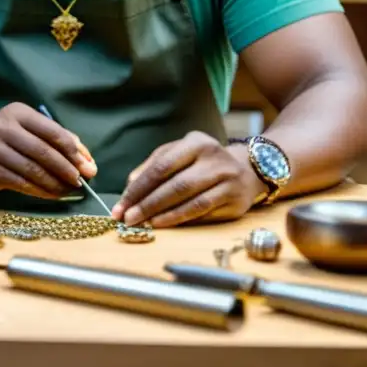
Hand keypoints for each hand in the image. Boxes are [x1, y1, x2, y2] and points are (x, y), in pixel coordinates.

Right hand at [0, 102, 96, 198]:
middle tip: (80, 182)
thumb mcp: (32, 128)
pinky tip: (51, 194)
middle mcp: (3, 128)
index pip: (52, 131)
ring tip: (68, 191)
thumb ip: (60, 139)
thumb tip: (87, 162)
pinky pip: (21, 183)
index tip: (87, 166)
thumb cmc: (12, 136)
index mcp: (19, 113)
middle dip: (65, 169)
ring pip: (32, 170)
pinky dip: (40, 191)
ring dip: (54, 183)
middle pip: (42, 151)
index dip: (73, 151)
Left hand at [111, 132, 265, 228]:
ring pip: (189, 200)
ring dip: (162, 214)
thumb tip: (130, 185)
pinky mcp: (235, 199)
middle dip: (146, 204)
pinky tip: (163, 224)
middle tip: (127, 218)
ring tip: (142, 223)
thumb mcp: (178, 154)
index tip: (120, 204)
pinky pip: (203, 211)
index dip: (138, 187)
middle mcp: (213, 158)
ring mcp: (227, 179)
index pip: (161, 166)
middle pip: (174, 184)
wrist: (246, 169)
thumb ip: (153, 166)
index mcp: (195, 142)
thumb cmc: (202, 162)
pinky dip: (180, 219)